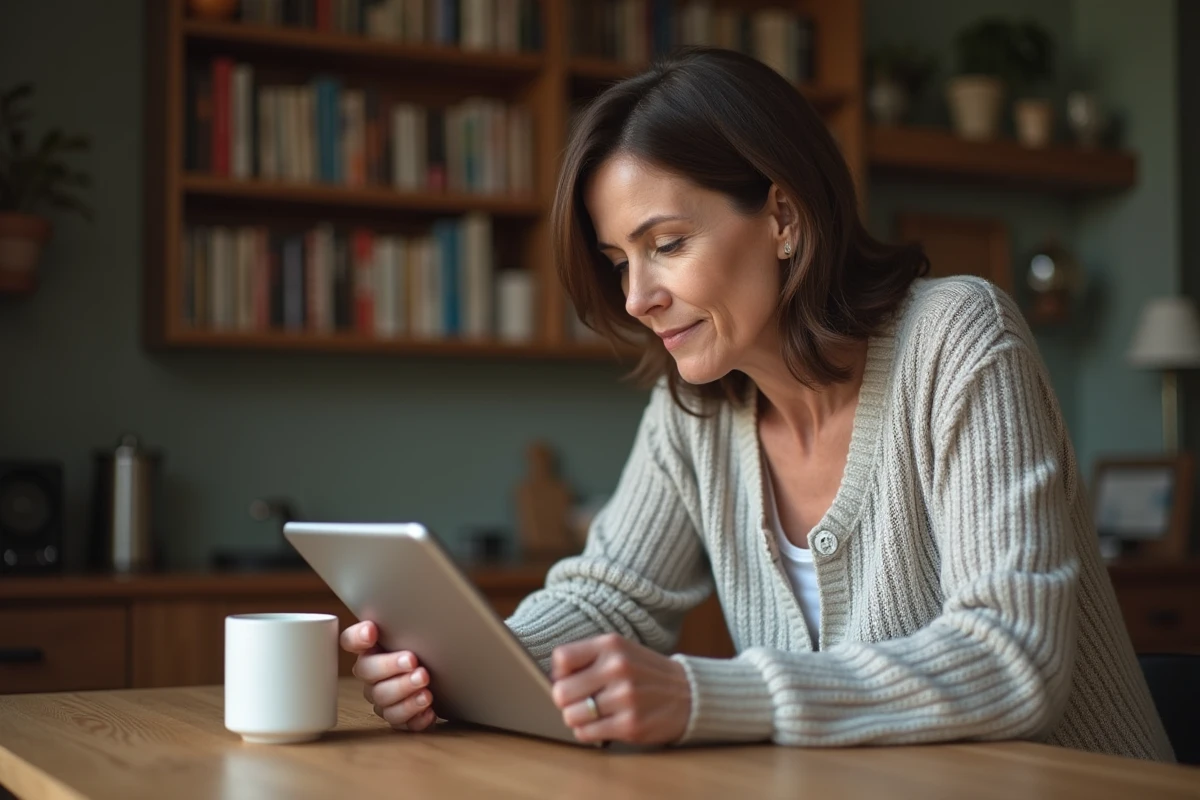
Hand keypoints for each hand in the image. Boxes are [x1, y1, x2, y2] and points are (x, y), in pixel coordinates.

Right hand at [340, 620, 436, 731]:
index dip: (357, 637)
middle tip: (415, 664)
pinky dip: (415, 718)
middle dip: (391, 668)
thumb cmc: (427, 648)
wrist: (448, 675)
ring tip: (426, 692)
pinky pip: (400, 723)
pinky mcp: (399, 717)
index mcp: (371, 648)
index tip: (371, 631)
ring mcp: (383, 698)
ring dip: (405, 696)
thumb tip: (398, 609)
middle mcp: (372, 674)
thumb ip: (403, 622)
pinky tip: (429, 712)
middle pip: (367, 673)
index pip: (350, 640)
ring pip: (383, 701)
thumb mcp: (417, 631)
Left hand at [550, 633, 691, 744]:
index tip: (571, 679)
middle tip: (580, 701)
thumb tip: (553, 678)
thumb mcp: (621, 651)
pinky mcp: (630, 725)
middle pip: (561, 692)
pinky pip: (586, 734)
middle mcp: (617, 668)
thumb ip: (588, 657)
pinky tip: (602, 725)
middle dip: (566, 701)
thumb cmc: (645, 673)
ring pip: (570, 716)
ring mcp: (625, 697)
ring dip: (577, 719)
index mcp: (611, 645)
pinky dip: (588, 733)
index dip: (560, 673)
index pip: (561, 658)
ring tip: (593, 714)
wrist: (689, 693)